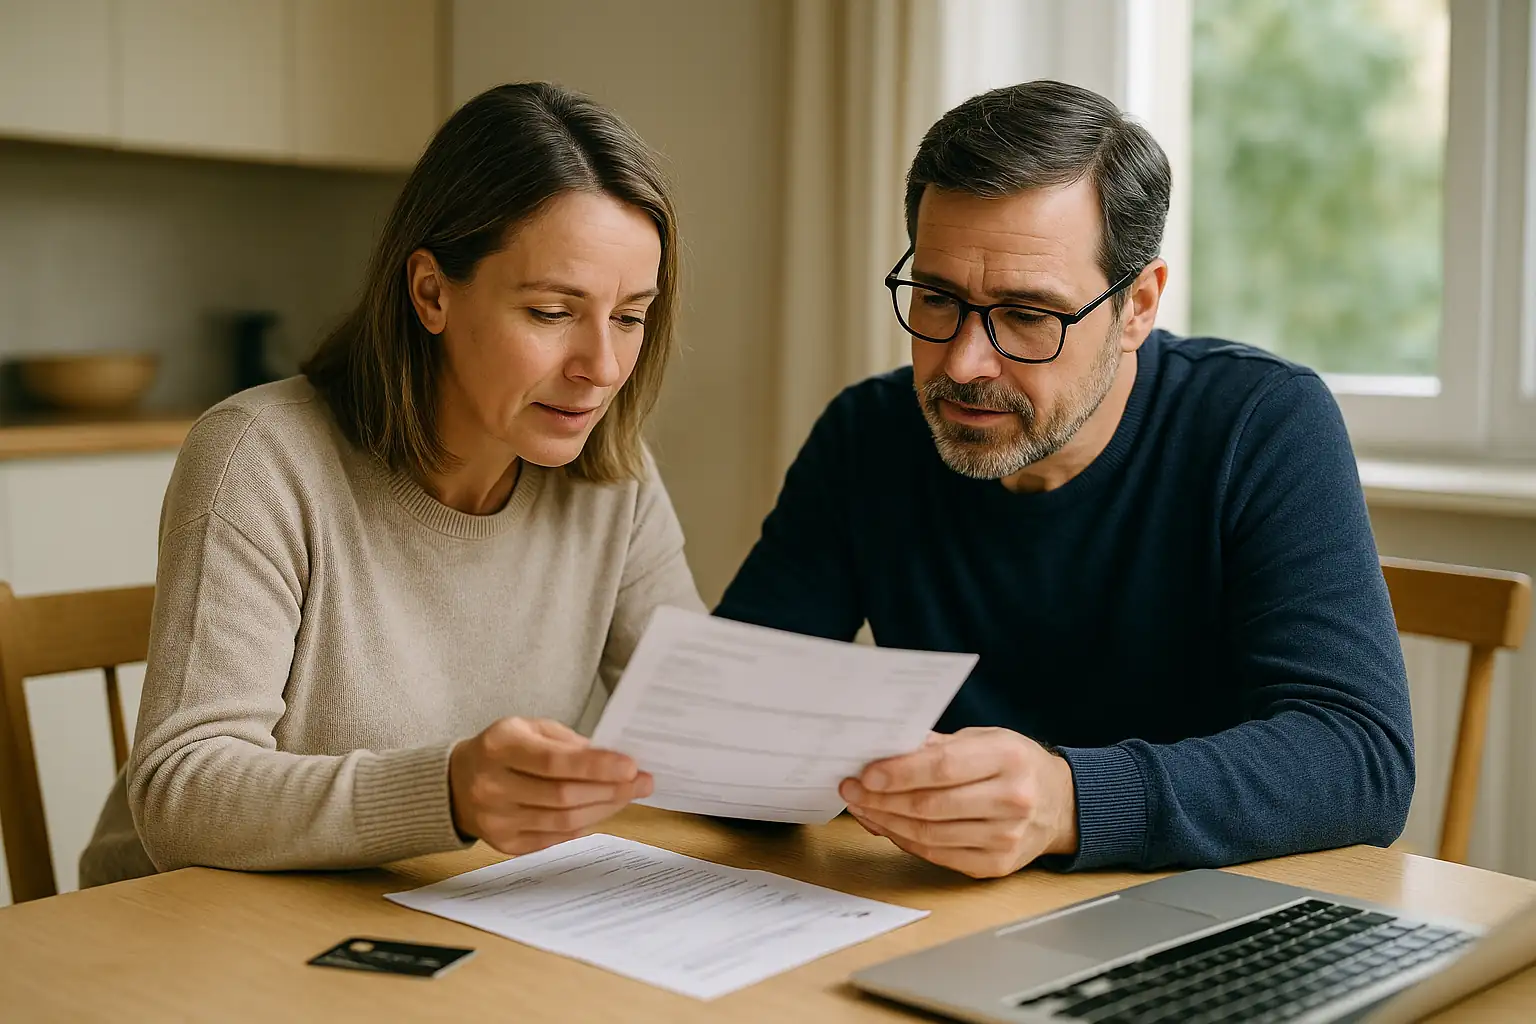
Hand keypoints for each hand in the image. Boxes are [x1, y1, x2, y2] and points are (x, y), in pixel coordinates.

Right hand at [449, 717, 651, 855]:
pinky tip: (601, 809)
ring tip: (628, 795)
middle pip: (563, 796)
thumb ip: (569, 742)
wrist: (458, 783)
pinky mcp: (504, 844)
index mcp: (498, 746)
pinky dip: (585, 824)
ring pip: (564, 821)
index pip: (554, 762)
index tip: (631, 766)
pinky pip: (556, 838)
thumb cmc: (503, 749)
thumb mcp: (530, 729)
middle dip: (610, 789)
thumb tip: (614, 760)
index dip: (596, 766)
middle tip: (641, 782)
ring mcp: (496, 820)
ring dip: (604, 808)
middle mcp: (491, 786)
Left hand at [838, 727, 1077, 877]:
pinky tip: (886, 825)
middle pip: (931, 805)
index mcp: (1008, 758)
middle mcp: (1012, 800)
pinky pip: (937, 855)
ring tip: (861, 807)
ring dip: (886, 821)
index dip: (898, 772)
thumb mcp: (985, 739)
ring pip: (929, 834)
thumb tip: (885, 750)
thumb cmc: (1015, 765)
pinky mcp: (996, 865)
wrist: (1060, 804)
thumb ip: (937, 744)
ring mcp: (1006, 837)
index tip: (865, 773)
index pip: (942, 767)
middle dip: (882, 799)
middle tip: (852, 790)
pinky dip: (904, 840)